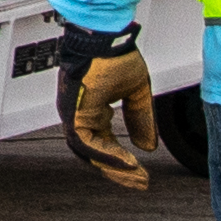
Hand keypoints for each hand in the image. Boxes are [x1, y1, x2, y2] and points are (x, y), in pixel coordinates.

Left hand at [59, 18, 165, 191]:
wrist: (105, 37)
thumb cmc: (115, 55)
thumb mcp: (136, 93)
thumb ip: (140, 119)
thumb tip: (147, 147)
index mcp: (92, 110)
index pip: (104, 145)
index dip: (122, 161)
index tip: (142, 172)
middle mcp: (80, 115)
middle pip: (95, 154)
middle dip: (119, 171)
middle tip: (141, 182)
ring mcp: (74, 114)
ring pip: (88, 152)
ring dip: (113, 167)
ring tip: (136, 176)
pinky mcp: (73, 111)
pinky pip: (86, 142)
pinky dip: (106, 154)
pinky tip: (126, 161)